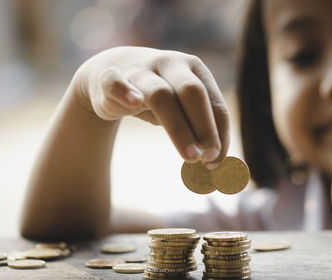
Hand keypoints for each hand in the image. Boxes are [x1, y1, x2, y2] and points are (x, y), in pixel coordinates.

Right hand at [73, 46, 228, 166]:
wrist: (112, 71)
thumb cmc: (158, 96)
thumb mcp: (181, 108)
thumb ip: (198, 129)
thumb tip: (216, 163)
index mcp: (195, 70)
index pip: (215, 103)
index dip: (220, 134)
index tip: (217, 162)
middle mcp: (170, 64)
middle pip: (192, 93)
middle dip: (204, 127)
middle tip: (208, 159)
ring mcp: (140, 70)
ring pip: (160, 95)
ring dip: (178, 127)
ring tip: (190, 157)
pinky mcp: (111, 79)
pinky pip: (116, 83)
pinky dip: (125, 91)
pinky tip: (134, 102)